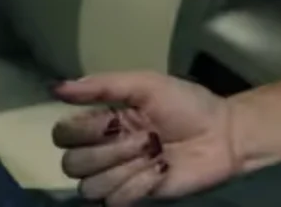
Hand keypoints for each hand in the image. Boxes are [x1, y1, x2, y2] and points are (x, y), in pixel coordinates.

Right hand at [52, 72, 237, 204]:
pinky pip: (114, 201)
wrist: (223, 133)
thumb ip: (104, 85)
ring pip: (90, 187)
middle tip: (145, 138)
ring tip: (155, 153)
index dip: (81, 131)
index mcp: (103, 123)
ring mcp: (119, 176)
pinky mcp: (136, 196)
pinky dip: (138, 185)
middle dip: (108, 151)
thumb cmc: (188, 105)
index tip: (112, 120)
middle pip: (71, 165)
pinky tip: (161, 170)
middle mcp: (104, 151)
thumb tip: (57, 88)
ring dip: (125, 168)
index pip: (63, 135)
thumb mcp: (148, 85)